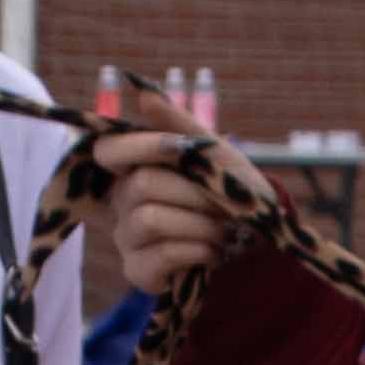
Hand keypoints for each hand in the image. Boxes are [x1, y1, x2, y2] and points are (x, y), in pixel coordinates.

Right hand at [91, 126, 251, 301]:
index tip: (181, 147)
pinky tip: (213, 251)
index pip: (109, 150)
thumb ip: (179, 124)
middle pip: (142, 184)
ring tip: (223, 230)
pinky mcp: (138, 272)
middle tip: (224, 204)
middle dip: (193, 193)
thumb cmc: (229, 189)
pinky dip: (197, 250)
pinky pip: (161, 255)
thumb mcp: (213, 152)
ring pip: (150, 219)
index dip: (141, 146)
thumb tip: (144, 92)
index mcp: (133, 168)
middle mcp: (120, 202)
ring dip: (199, 224)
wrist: (255, 240)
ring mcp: (126, 239)